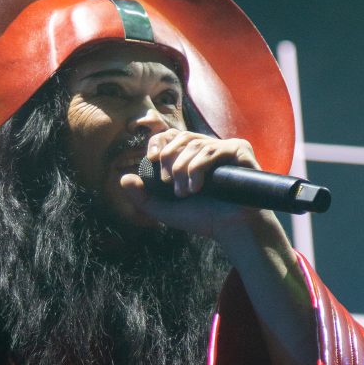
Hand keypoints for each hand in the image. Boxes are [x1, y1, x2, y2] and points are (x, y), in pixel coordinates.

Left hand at [118, 127, 266, 241]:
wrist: (231, 229)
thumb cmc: (204, 219)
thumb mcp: (166, 210)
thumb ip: (143, 197)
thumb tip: (123, 179)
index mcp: (193, 156)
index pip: (172, 136)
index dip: (159, 142)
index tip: (151, 159)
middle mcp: (209, 148)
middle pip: (181, 137)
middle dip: (170, 159)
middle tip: (169, 184)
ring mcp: (226, 147)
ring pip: (195, 144)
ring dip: (183, 169)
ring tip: (186, 193)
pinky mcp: (240, 150)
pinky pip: (213, 149)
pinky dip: (199, 167)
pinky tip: (197, 187)